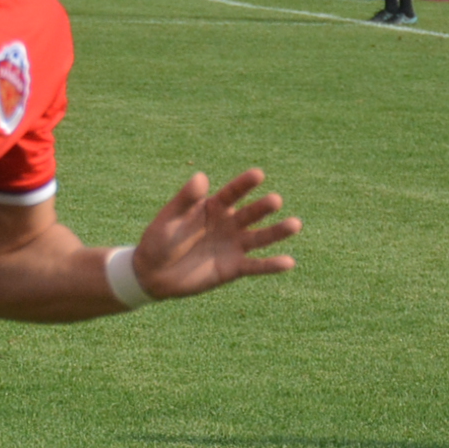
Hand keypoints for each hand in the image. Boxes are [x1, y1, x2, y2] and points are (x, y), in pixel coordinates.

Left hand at [133, 169, 300, 299]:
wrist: (153, 273)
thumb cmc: (159, 240)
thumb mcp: (169, 219)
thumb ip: (185, 200)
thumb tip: (200, 176)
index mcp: (214, 207)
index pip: (232, 193)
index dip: (244, 184)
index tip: (258, 174)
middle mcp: (229, 223)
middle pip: (250, 213)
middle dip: (263, 207)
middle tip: (275, 200)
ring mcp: (234, 245)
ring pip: (260, 237)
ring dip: (278, 232)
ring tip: (295, 225)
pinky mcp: (234, 268)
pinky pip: (256, 266)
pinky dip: (271, 265)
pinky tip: (289, 262)